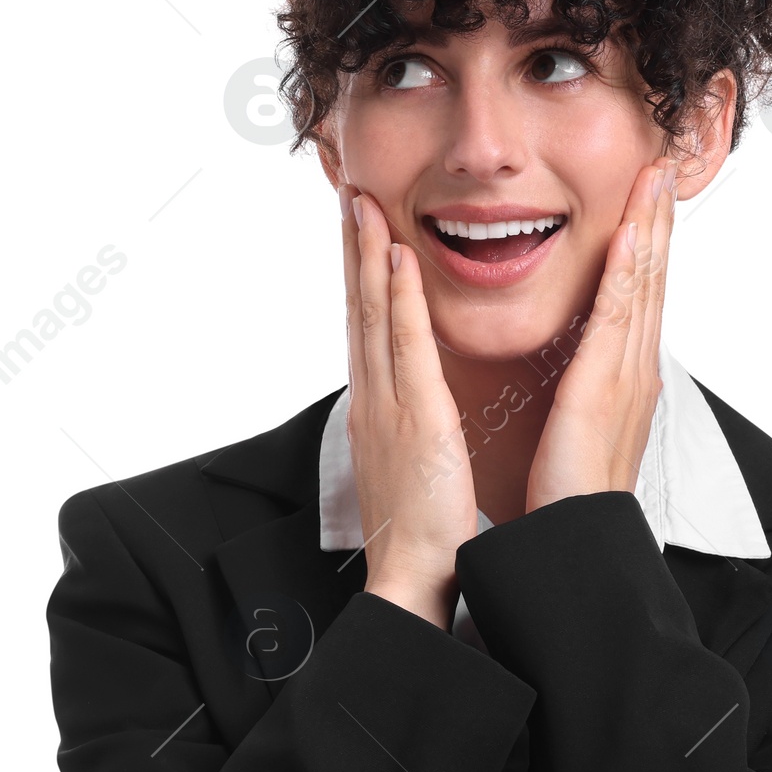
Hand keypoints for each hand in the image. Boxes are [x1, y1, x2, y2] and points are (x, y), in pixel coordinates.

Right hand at [339, 184, 477, 627]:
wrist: (413, 578)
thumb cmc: (423, 530)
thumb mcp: (415, 464)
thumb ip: (414, 427)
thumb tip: (419, 406)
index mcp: (379, 408)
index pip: (368, 327)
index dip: (361, 275)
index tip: (360, 231)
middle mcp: (375, 397)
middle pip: (359, 308)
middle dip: (353, 250)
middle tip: (348, 194)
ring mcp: (388, 404)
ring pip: (373, 314)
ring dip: (366, 255)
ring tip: (362, 203)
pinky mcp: (413, 417)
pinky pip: (404, 345)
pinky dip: (397, 297)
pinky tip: (395, 258)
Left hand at [526, 155, 676, 512]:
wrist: (576, 539)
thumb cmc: (570, 494)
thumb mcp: (579, 427)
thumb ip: (587, 389)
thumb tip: (590, 365)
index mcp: (625, 377)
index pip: (641, 295)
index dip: (648, 244)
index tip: (648, 200)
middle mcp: (635, 369)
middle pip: (654, 279)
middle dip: (658, 221)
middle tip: (663, 168)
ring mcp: (627, 376)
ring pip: (645, 287)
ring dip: (650, 229)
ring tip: (654, 180)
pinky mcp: (605, 388)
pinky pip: (618, 320)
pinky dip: (629, 274)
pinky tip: (632, 237)